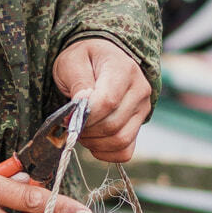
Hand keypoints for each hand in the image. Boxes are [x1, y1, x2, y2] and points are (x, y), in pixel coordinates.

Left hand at [52, 38, 150, 161]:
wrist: (100, 59)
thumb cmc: (84, 59)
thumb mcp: (72, 62)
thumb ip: (78, 82)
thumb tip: (82, 108)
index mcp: (124, 69)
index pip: (108, 102)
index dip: (85, 116)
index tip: (68, 116)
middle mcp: (140, 90)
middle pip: (113, 125)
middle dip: (86, 130)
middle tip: (72, 124)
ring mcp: (143, 109)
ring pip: (120, 140)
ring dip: (94, 143)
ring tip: (82, 130)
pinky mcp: (139, 125)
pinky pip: (125, 151)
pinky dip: (106, 152)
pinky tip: (93, 141)